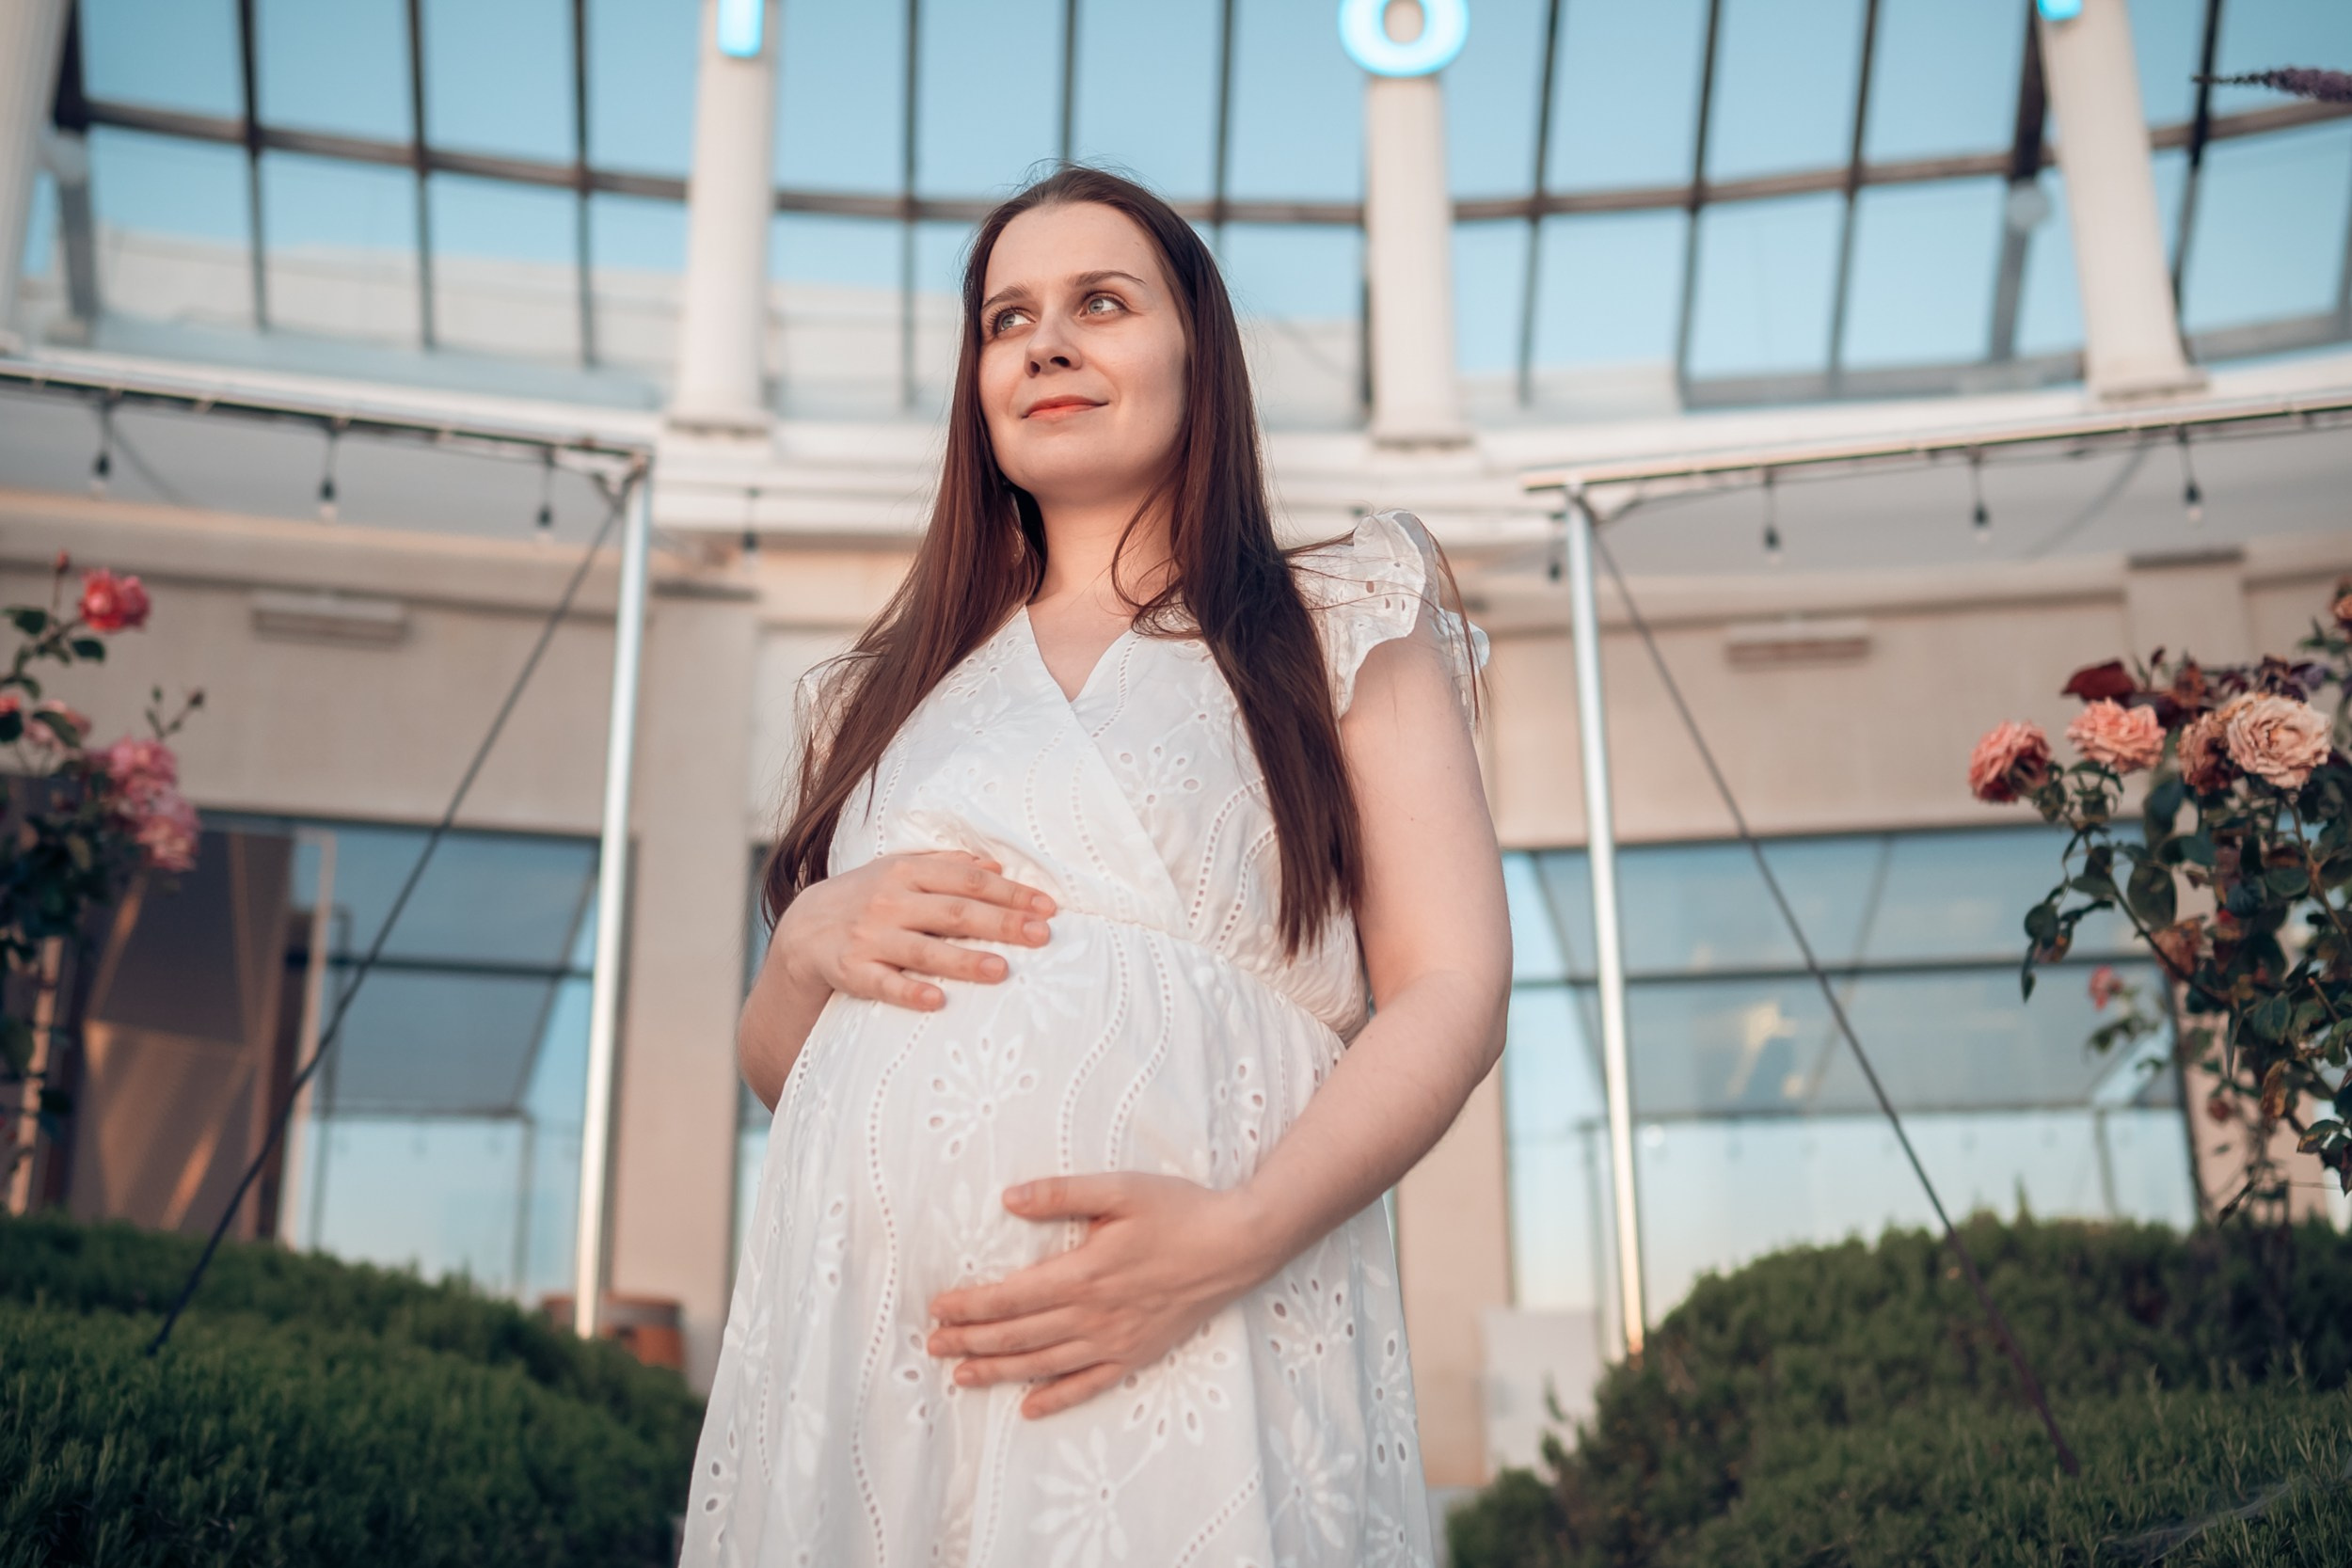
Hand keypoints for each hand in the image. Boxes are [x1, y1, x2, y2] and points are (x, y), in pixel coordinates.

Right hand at [773, 849, 1054, 1011]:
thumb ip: (945, 865)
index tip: (1047, 907)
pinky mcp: (852, 971)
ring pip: (924, 949)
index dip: (1009, 893)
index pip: (967, 880)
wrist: (803, 930)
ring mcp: (870, 937)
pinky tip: (936, 1001)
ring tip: (1002, 970)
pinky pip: (883, 984)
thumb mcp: (899, 870)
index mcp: (906, 872)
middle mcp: (890, 901)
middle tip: (1041, 936)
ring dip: (964, 960)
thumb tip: (997, 865)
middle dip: (1001, 923)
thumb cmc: (866, 898)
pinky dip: (909, 992)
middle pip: (955, 912)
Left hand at [924, 1173, 1276, 1419]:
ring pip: (1044, 1364)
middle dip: (971, 1342)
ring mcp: (1116, 1341)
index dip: (970, 1307)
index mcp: (1084, 1273)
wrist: (1238, 1246)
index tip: (938, 1309)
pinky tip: (1030, 1408)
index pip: (1011, 1298)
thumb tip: (1009, 1199)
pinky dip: (1057, 1398)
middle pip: (1019, 1336)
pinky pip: (1089, 1384)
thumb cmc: (1180, 1211)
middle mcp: (1094, 1315)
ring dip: (999, 1372)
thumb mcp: (1120, 1189)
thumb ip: (1062, 1195)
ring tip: (961, 1377)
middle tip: (933, 1347)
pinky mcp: (1137, 1354)